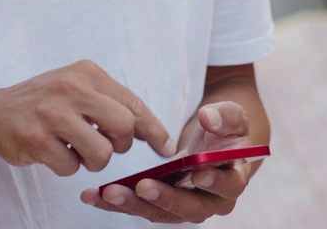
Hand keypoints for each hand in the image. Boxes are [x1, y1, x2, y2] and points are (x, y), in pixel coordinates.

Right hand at [0, 60, 175, 176]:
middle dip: (119, 145)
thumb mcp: (77, 88)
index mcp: (86, 72)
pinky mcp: (36, 139)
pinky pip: (71, 167)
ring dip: (91, 160)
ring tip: (74, 149)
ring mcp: (51, 113)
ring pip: (101, 153)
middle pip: (124, 127)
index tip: (165, 147)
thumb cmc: (43, 103)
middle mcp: (70, 87)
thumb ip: (110, 102)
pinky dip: (66, 166)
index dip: (154, 129)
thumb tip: (152, 131)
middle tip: (103, 145)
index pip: (133, 102)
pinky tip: (52, 151)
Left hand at [79, 101, 255, 223]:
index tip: (197, 174)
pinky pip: (139, 205)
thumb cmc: (225, 130)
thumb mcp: (232, 116)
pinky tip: (94, 195)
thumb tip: (209, 118)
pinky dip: (116, 202)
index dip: (215, 182)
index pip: (227, 186)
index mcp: (232, 180)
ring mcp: (183, 205)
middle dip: (164, 198)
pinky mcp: (161, 203)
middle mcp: (210, 200)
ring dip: (133, 204)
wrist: (214, 142)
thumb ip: (225, 115)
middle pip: (189, 208)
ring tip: (108, 193)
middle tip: (142, 187)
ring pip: (159, 211)